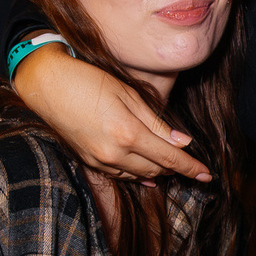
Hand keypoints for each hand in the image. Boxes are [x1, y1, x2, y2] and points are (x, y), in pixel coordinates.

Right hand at [13, 43, 210, 182]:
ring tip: (172, 168)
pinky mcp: (88, 161)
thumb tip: (182, 143)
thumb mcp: (129, 95)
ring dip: (158, 172)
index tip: (207, 175)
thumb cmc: (89, 80)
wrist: (47, 85)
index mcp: (129, 134)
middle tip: (192, 167)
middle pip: (156, 170)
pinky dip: (136, 174)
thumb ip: (157, 122)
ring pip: (139, 175)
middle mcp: (115, 153)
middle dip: (176, 169)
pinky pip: (120, 174)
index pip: (170, 158)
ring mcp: (100, 160)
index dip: (191, 168)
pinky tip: (146, 172)